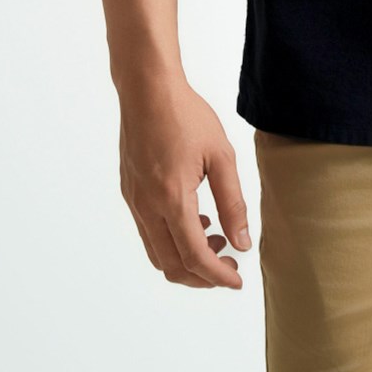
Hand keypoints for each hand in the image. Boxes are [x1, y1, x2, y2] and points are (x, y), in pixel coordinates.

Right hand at [118, 74, 251, 288]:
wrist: (147, 90)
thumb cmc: (186, 116)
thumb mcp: (221, 157)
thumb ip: (233, 203)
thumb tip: (242, 242)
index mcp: (172, 198)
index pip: (195, 256)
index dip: (218, 276)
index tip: (237, 280)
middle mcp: (147, 206)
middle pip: (172, 265)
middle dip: (202, 276)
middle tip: (229, 266)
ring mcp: (134, 201)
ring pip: (157, 253)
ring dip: (186, 258)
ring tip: (217, 238)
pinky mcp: (130, 193)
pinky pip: (149, 232)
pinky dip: (172, 240)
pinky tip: (196, 219)